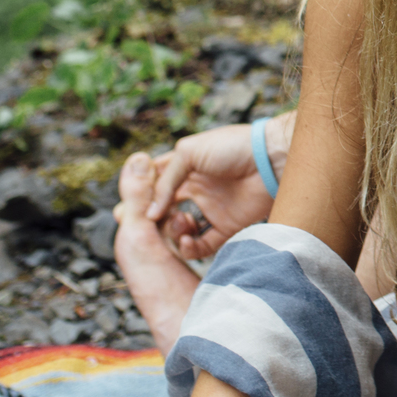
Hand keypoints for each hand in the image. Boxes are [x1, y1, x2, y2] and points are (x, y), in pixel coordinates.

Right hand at [138, 117, 291, 261]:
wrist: (271, 159)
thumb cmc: (232, 147)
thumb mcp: (189, 153)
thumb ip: (166, 181)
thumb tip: (151, 213)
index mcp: (185, 168)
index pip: (155, 184)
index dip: (140, 196)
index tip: (125, 209)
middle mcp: (196, 189)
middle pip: (164, 211)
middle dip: (151, 221)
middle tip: (143, 226)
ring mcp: (211, 209)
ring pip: (180, 231)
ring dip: (171, 233)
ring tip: (176, 224)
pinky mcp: (226, 227)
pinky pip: (202, 246)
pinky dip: (189, 248)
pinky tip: (186, 241)